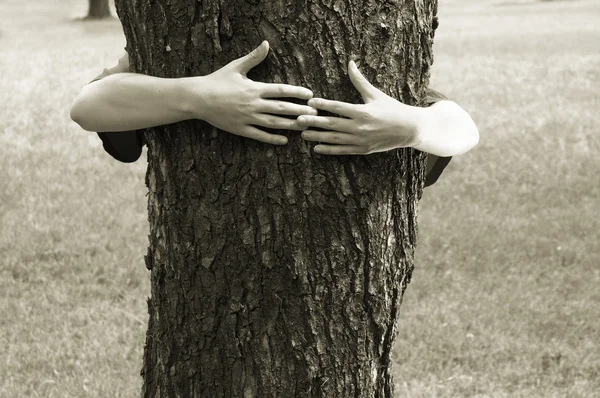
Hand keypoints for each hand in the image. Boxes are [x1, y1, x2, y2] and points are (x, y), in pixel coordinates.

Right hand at [193, 41, 316, 144]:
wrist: (198, 98)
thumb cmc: (217, 81)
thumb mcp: (236, 67)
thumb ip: (254, 57)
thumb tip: (266, 44)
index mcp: (254, 88)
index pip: (281, 91)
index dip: (297, 93)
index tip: (309, 95)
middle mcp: (253, 104)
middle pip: (282, 109)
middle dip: (300, 111)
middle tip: (315, 113)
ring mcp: (247, 118)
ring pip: (274, 124)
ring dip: (291, 125)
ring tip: (305, 126)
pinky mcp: (241, 129)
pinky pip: (260, 136)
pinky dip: (273, 139)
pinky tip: (285, 140)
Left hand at [297, 60, 422, 154]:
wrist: (409, 129)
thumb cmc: (392, 109)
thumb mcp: (376, 94)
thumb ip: (360, 81)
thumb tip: (350, 63)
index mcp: (362, 111)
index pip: (338, 107)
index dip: (323, 105)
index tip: (309, 102)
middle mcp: (360, 126)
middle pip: (332, 124)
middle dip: (314, 122)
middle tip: (298, 120)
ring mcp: (360, 140)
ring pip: (334, 139)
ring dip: (318, 136)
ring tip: (303, 134)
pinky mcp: (363, 149)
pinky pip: (342, 150)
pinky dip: (329, 150)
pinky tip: (317, 148)